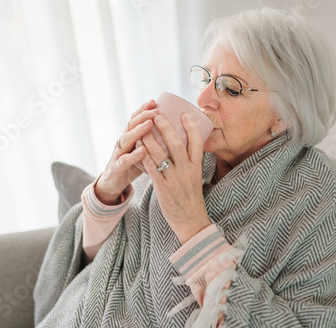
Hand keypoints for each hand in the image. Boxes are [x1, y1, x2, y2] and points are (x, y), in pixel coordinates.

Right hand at [95, 100, 157, 204]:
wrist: (112, 184)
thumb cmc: (131, 166)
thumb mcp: (142, 151)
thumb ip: (152, 141)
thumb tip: (173, 132)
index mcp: (130, 137)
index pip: (135, 119)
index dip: (143, 110)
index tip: (154, 101)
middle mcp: (123, 142)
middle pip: (131, 125)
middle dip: (143, 116)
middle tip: (155, 110)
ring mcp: (118, 154)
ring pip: (127, 139)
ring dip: (138, 131)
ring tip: (149, 124)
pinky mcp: (116, 168)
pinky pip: (124, 160)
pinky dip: (133, 155)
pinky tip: (142, 150)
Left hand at [139, 113, 211, 243]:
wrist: (191, 222)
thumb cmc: (192, 199)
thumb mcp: (196, 178)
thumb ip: (190, 163)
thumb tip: (184, 145)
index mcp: (197, 167)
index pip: (197, 143)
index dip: (191, 127)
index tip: (185, 113)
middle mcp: (187, 171)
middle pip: (177, 144)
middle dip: (166, 128)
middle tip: (157, 115)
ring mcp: (174, 179)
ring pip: (161, 154)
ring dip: (150, 139)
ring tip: (143, 127)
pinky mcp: (163, 188)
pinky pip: (151, 168)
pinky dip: (144, 155)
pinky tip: (138, 146)